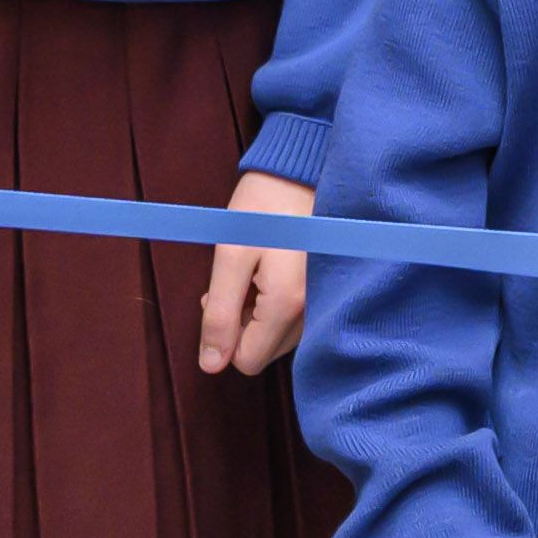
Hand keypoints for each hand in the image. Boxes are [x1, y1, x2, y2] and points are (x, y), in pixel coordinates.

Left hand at [199, 172, 314, 374]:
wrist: (302, 172)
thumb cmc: (262, 208)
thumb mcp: (229, 256)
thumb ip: (218, 313)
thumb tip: (211, 364)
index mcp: (287, 306)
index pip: (247, 361)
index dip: (224, 336)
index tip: (219, 296)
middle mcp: (312, 312)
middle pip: (264, 352)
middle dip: (242, 325)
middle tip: (236, 281)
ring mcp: (323, 303)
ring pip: (278, 339)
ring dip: (258, 315)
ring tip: (254, 273)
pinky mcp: (327, 292)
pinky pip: (295, 321)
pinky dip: (277, 305)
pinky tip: (273, 273)